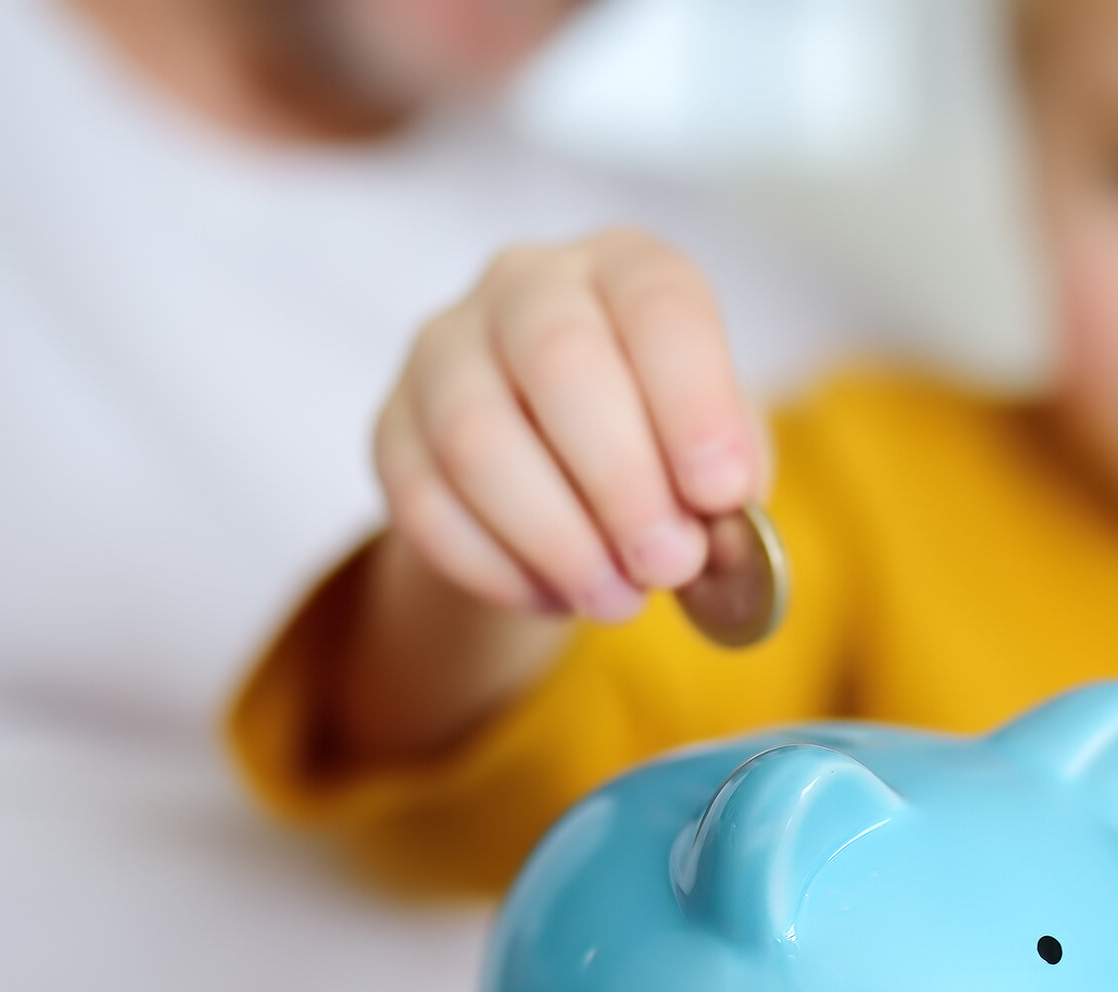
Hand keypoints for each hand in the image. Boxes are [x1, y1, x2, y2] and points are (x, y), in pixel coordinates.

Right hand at [374, 229, 764, 622]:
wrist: (567, 477)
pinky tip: (552, 596)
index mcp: (627, 267)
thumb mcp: (720, 454)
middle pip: (559, 360)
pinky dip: (495, 567)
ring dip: (555, 537)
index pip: (659, 303)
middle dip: (621, 480)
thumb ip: (728, 490)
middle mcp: (526, 284)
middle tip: (669, 564)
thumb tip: (716, 542)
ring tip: (618, 598)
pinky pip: (423, 502)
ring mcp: (443, 349)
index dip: (694, 401)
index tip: (722, 492)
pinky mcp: (390, 428)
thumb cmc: (666, 450)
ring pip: (476, 436)